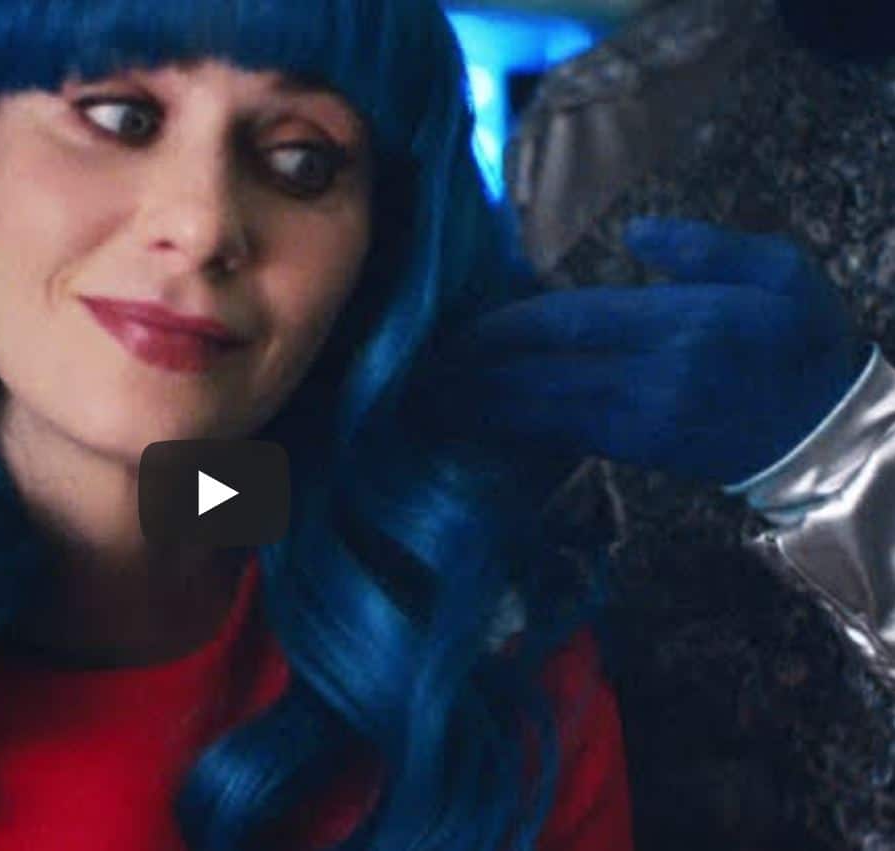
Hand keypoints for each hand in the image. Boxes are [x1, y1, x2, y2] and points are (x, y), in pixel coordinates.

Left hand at [447, 217, 868, 483]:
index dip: (506, 326)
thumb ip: (706, 246)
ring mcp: (640, 423)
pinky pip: (564, 440)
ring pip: (544, 413)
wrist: (828, 432)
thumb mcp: (777, 270)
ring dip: (483, 407)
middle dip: (475, 373)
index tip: (458, 326)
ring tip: (428, 400)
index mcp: (678, 326)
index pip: (570, 322)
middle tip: (415, 370)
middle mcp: (650, 379)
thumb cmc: (800, 339)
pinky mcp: (638, 455)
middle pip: (541, 373)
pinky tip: (482, 423)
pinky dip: (518, 430)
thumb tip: (638, 231)